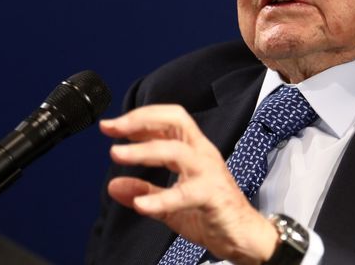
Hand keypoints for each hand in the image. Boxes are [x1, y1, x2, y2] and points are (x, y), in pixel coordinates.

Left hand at [100, 105, 277, 264]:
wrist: (243, 236)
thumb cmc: (213, 212)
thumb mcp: (170, 201)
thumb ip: (144, 190)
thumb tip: (114, 185)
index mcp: (194, 150)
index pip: (168, 120)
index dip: (140, 118)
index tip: (111, 126)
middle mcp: (202, 154)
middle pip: (175, 121)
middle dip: (141, 120)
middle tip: (113, 129)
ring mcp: (209, 172)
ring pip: (176, 150)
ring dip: (144, 150)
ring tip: (118, 155)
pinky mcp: (213, 195)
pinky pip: (185, 194)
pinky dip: (161, 198)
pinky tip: (140, 204)